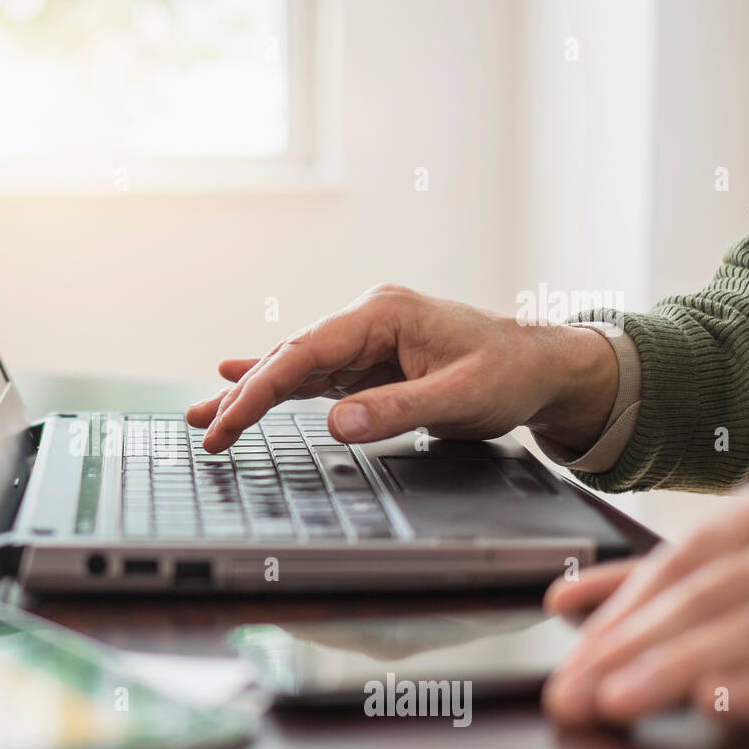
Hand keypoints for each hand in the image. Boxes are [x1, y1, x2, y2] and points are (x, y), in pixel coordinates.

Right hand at [184, 283, 617, 454]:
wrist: (543, 367)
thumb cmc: (510, 373)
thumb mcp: (459, 397)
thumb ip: (396, 410)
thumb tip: (334, 423)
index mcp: (381, 315)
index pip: (304, 353)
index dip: (259, 389)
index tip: (229, 421)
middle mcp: (365, 321)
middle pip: (288, 359)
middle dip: (243, 397)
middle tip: (206, 432)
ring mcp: (364, 342)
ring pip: (293, 367)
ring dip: (249, 392)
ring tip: (204, 416)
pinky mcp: (368, 364)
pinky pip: (311, 376)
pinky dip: (275, 386)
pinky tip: (237, 380)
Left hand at [543, 479, 748, 725]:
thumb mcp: (735, 555)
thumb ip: (653, 580)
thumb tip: (566, 604)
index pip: (679, 565)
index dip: (618, 614)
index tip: (567, 664)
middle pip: (706, 597)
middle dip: (629, 650)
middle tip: (571, 697)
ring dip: (679, 667)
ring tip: (619, 701)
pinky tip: (714, 701)